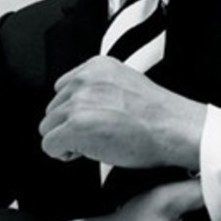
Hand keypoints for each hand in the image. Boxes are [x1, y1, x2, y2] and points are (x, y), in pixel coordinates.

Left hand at [39, 56, 206, 169]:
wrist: (173, 128)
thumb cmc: (157, 115)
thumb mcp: (125, 83)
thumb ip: (98, 87)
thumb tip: (79, 105)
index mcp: (96, 66)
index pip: (63, 88)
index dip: (75, 109)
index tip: (91, 119)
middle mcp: (84, 80)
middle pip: (53, 109)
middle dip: (69, 125)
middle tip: (96, 134)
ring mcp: (78, 102)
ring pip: (48, 127)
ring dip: (66, 138)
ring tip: (94, 142)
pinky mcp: (75, 126)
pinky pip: (49, 145)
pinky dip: (63, 153)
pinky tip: (86, 152)